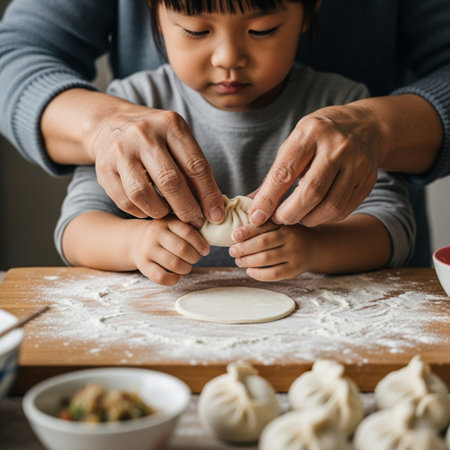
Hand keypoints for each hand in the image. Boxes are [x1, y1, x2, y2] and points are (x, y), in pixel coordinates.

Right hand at [90, 101, 224, 225]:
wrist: (111, 123)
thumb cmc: (155, 138)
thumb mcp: (178, 141)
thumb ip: (195, 169)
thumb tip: (214, 208)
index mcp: (170, 124)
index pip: (195, 165)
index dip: (208, 194)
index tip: (215, 215)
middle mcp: (143, 134)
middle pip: (170, 181)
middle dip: (187, 208)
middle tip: (195, 222)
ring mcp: (120, 150)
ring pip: (143, 194)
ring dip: (160, 211)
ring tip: (169, 213)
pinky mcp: (103, 168)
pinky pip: (125, 201)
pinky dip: (141, 212)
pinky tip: (150, 209)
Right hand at [131, 216, 209, 285]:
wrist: (136, 240)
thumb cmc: (165, 233)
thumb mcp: (174, 223)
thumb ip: (191, 226)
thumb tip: (215, 230)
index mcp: (167, 221)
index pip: (188, 232)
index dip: (201, 243)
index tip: (206, 250)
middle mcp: (155, 233)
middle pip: (182, 249)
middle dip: (194, 257)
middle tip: (196, 258)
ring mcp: (147, 250)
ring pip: (174, 264)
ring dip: (186, 268)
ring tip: (187, 266)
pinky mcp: (143, 265)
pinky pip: (161, 277)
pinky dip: (173, 279)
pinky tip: (177, 275)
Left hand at [229, 222, 313, 280]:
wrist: (315, 247)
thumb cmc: (289, 234)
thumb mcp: (281, 223)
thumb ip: (263, 222)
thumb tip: (237, 229)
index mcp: (285, 223)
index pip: (263, 226)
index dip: (246, 231)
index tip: (233, 236)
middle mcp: (291, 238)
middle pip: (263, 243)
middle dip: (244, 248)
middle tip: (232, 251)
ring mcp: (294, 255)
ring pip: (266, 259)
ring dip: (248, 261)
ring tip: (238, 261)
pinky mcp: (294, 270)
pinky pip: (273, 274)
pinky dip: (258, 274)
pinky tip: (249, 270)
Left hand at [249, 102, 380, 226]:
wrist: (365, 126)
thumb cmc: (319, 136)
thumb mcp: (295, 143)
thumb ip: (276, 173)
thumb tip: (254, 203)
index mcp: (311, 133)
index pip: (285, 172)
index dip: (269, 198)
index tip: (257, 216)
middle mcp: (337, 147)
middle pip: (311, 192)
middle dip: (290, 214)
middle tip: (278, 220)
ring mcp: (357, 163)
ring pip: (331, 205)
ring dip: (309, 219)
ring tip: (297, 217)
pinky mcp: (368, 180)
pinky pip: (345, 209)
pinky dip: (326, 218)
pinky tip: (316, 213)